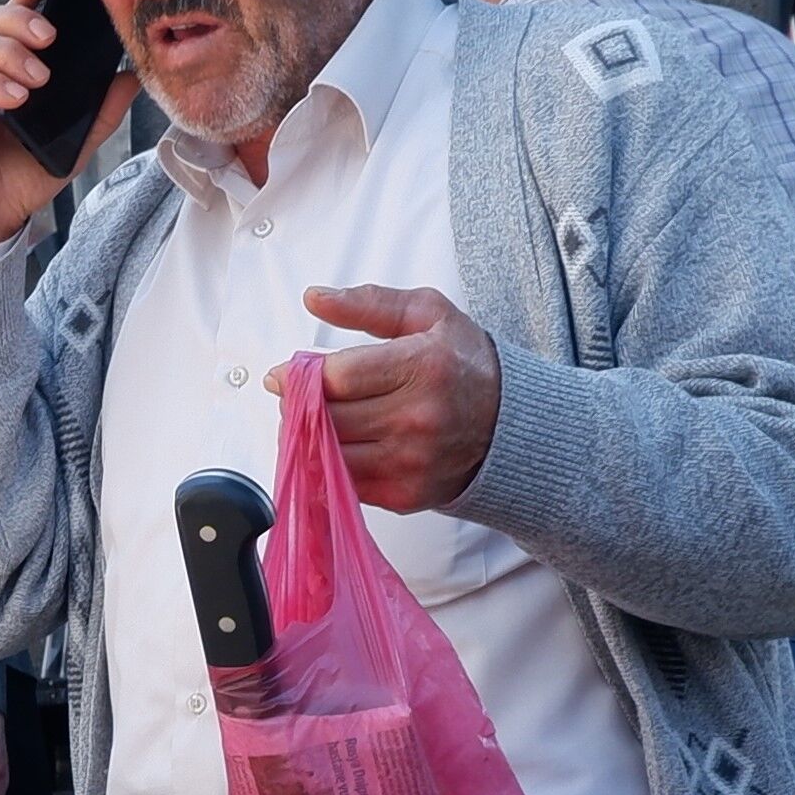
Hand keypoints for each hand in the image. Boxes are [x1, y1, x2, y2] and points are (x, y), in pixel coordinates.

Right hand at [0, 0, 128, 251]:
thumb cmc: (22, 177)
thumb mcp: (73, 139)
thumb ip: (100, 109)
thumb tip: (131, 76)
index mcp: (0, 68)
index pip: (8, 18)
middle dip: (19, 18)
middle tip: (51, 39)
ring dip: (7, 52)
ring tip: (38, 79)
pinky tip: (15, 98)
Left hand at [275, 283, 503, 515]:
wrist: (513, 424)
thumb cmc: (466, 362)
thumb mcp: (427, 314)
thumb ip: (369, 303)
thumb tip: (314, 298)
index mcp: (425, 367)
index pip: (340, 378)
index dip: (300, 377)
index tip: (282, 374)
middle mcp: (419, 418)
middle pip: (329, 418)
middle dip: (300, 406)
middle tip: (295, 395)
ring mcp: (413, 462)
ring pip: (331, 454)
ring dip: (310, 437)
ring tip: (314, 418)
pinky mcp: (406, 495)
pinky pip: (346, 484)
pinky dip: (331, 465)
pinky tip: (336, 444)